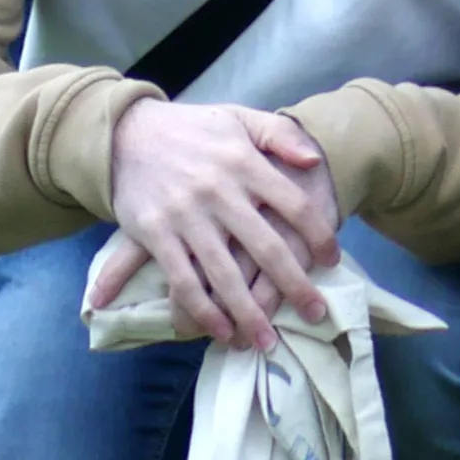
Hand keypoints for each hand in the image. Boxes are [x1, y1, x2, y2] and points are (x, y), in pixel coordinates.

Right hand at [97, 98, 341, 347]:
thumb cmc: (193, 129)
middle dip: (294, 285)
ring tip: (268, 341)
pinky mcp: (156, 235)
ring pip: (224, 275)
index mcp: (244, 162)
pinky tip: (221, 330)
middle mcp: (219, 192)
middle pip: (267, 247)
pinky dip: (203, 310)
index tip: (332, 260)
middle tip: (315, 313)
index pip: (295, 205)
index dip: (319, 235)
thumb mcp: (240, 118)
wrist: (128, 132)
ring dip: (248, 313)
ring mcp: (186, 216)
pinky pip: (184, 281)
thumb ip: (281, 134)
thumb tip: (316, 159)